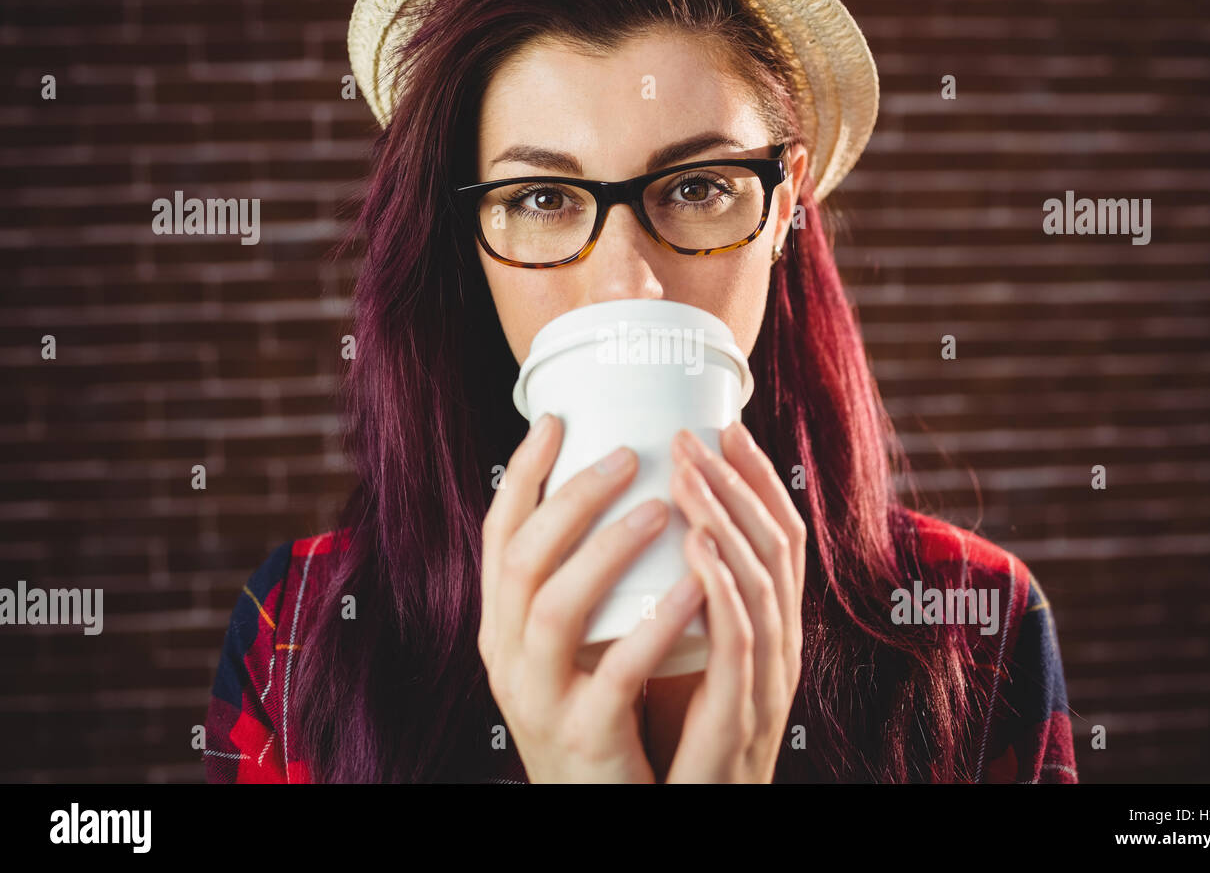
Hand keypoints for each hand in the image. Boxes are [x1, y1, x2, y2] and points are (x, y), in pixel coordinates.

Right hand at [478, 413, 707, 782]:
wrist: (597, 806)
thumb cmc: (597, 710)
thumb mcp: (569, 645)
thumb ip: (577, 583)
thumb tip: (614, 491)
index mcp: (500, 625)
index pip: (497, 535)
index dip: (522, 474)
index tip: (557, 419)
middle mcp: (505, 656)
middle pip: (522, 559)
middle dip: (572, 496)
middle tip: (628, 453)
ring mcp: (538, 697)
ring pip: (554, 608)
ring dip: (608, 548)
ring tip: (662, 507)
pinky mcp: (583, 734)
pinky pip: (617, 671)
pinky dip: (656, 622)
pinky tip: (697, 582)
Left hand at [663, 421, 806, 783]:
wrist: (682, 817)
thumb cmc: (673, 737)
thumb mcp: (678, 652)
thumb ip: (672, 596)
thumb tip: (635, 528)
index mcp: (765, 628)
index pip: (776, 536)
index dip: (756, 479)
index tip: (724, 426)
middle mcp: (777, 646)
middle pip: (776, 546)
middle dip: (736, 482)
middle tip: (695, 433)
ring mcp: (766, 683)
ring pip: (762, 583)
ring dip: (725, 521)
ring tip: (686, 473)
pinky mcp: (741, 719)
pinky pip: (740, 645)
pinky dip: (722, 590)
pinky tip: (695, 548)